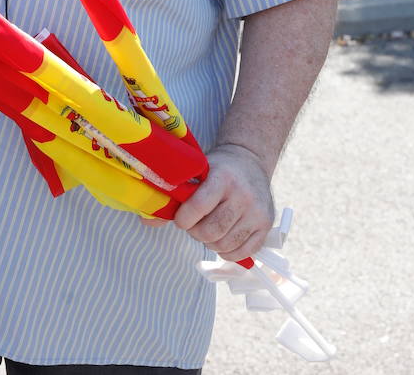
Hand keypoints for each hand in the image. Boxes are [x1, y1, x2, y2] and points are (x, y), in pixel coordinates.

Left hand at [170, 143, 273, 261]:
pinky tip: (222, 238)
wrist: (250, 160)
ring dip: (210, 242)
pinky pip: (242, 253)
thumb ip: (176, 194)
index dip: (183, 218)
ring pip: (225, 244)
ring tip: (208, 229)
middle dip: (195, 232)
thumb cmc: (218, 168)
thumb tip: (147, 220)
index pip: (198, 206)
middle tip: (193, 225)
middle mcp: (243, 195)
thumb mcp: (197, 171)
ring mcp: (257, 212)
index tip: (180, 219)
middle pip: (211, 230)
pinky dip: (226, 252)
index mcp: (223, 177)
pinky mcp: (266, 226)